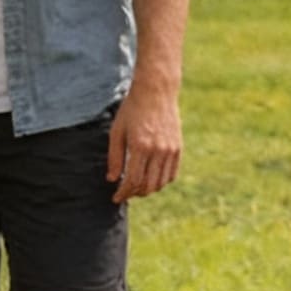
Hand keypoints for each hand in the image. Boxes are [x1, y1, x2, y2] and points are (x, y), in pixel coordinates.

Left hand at [107, 82, 180, 201]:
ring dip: (148, 190)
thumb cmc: (131, 111)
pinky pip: (172, 173)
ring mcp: (171, 149)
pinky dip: (161, 181)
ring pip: (161, 182)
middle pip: (148, 185)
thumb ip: (114, 158)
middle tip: (124, 194)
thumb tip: (112, 179)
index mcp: (140, 146)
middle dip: (134, 194)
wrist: (156, 92)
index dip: (123, 193)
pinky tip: (151, 180)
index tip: (115, 198)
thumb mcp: (116, 132)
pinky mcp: (178, 147)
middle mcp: (158, 150)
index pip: (133, 180)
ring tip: (136, 189)